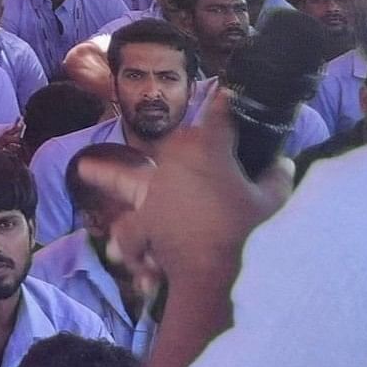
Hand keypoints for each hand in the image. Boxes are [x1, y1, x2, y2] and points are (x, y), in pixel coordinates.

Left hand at [108, 104, 285, 302]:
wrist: (219, 271)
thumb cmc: (251, 231)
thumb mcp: (273, 201)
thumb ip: (276, 178)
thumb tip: (281, 164)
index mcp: (206, 150)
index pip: (220, 121)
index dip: (225, 106)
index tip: (226, 95)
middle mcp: (173, 166)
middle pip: (175, 147)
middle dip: (191, 142)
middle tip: (192, 137)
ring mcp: (153, 195)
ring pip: (129, 181)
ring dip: (109, 175)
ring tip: (85, 168)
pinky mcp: (143, 226)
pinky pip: (131, 230)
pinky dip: (126, 238)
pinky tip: (115, 247)